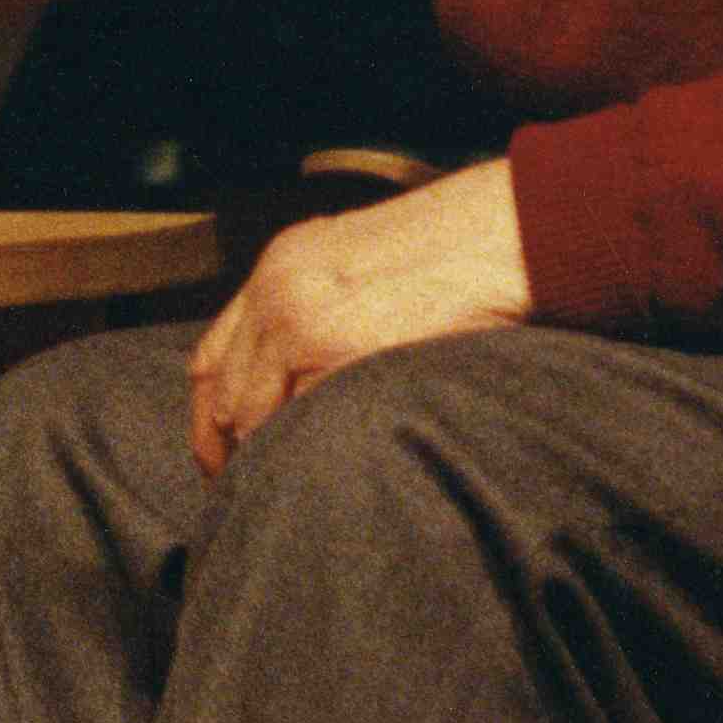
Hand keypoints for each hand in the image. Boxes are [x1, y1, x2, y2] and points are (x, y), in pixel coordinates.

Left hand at [188, 158, 532, 475]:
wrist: (509, 228)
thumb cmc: (461, 256)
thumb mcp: (367, 268)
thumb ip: (326, 311)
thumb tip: (308, 384)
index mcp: (281, 266)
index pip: (214, 356)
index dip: (213, 415)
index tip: (224, 457)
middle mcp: (275, 289)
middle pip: (221, 391)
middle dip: (227, 449)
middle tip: (245, 495)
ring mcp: (296, 317)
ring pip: (251, 414)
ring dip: (267, 458)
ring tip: (287, 494)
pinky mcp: (328, 344)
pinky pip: (299, 419)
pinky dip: (305, 453)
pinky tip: (323, 476)